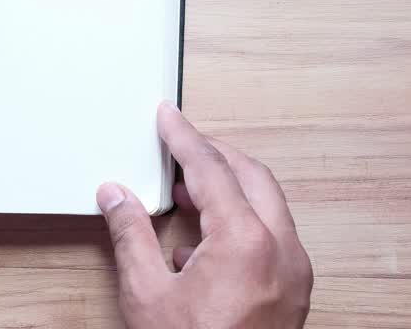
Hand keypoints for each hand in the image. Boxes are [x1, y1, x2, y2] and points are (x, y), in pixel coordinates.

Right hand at [98, 103, 312, 328]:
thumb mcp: (147, 294)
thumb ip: (131, 235)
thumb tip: (116, 196)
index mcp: (246, 242)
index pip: (212, 169)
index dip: (184, 137)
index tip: (168, 116)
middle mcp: (282, 251)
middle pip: (251, 176)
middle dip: (213, 156)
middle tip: (179, 146)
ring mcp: (295, 273)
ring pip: (268, 205)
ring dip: (229, 188)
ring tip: (186, 193)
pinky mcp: (295, 292)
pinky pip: (274, 236)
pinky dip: (242, 221)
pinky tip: (203, 241)